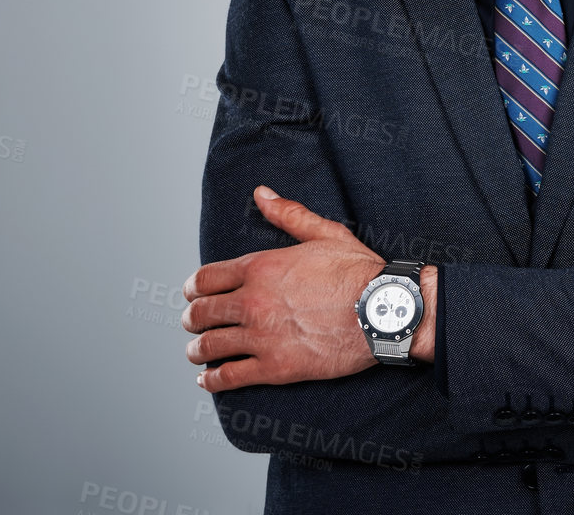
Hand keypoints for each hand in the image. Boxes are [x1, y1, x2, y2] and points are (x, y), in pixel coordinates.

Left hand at [181, 186, 384, 391]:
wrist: (383, 310)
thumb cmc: (358, 272)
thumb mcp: (323, 232)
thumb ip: (288, 214)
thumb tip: (262, 194)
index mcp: (260, 268)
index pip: (207, 278)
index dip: (193, 288)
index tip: (192, 294)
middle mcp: (253, 301)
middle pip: (202, 312)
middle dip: (192, 319)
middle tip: (191, 323)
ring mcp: (262, 336)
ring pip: (211, 345)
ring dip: (197, 349)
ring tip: (196, 352)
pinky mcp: (276, 367)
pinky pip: (232, 376)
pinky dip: (213, 379)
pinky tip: (208, 379)